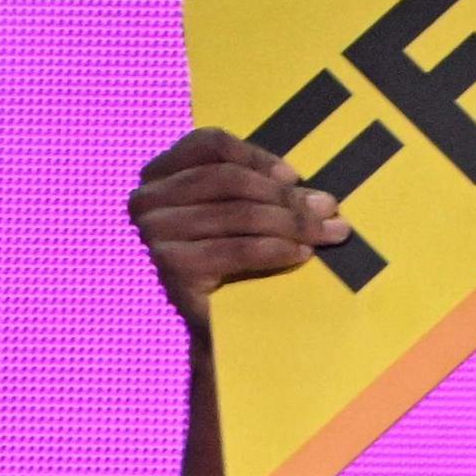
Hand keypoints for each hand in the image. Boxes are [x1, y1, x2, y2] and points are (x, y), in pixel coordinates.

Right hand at [131, 128, 348, 327]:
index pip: (209, 145)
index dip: (257, 156)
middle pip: (229, 179)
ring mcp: (154, 234)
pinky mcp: (172, 268)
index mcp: (158, 177)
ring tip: (328, 232)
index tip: (295, 176)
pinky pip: (238, 249)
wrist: (213, 330)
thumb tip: (314, 194)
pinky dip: (278, 249)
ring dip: (293, 222)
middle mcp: (147, 201)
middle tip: (328, 209)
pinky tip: (303, 253)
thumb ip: (259, 193)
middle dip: (286, 195)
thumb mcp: (236, 218)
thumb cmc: (227, 268)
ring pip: (239, 213)